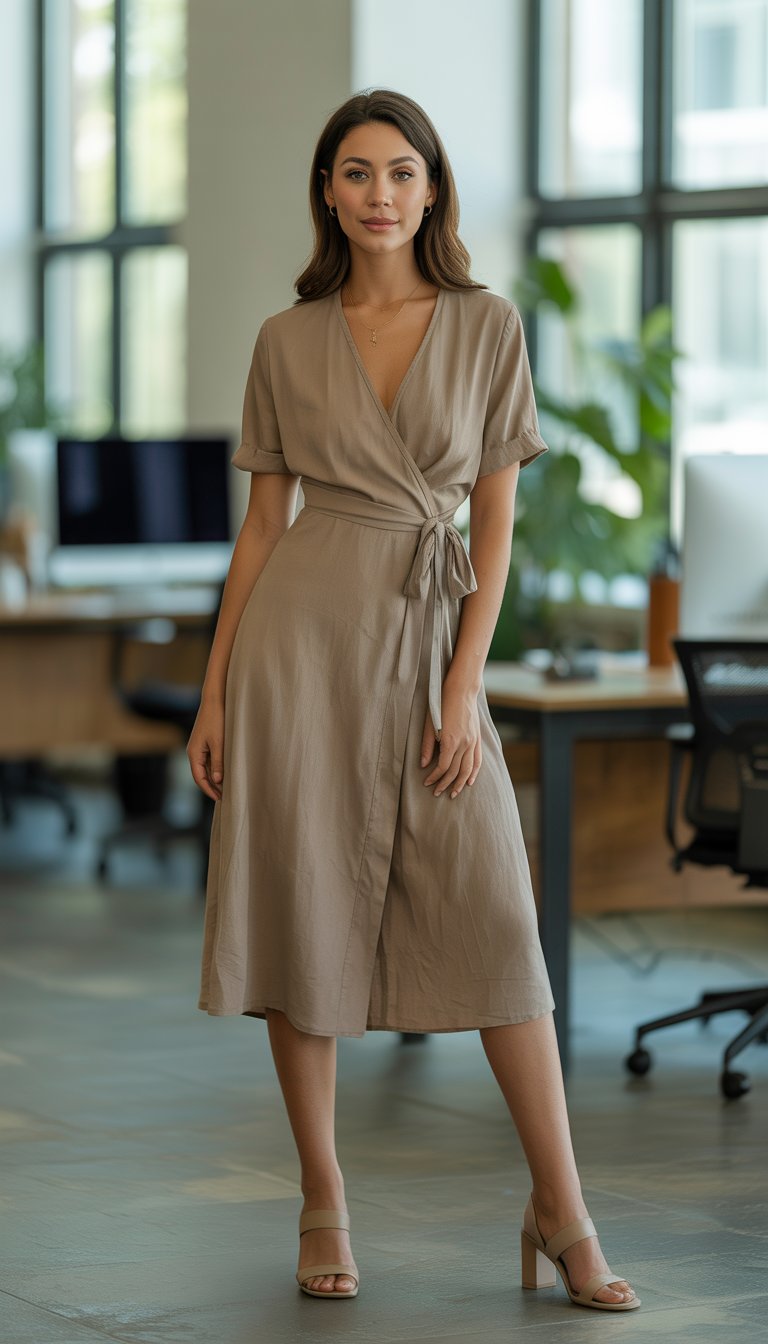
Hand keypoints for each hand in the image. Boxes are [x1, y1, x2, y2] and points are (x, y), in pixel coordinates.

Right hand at [186, 699, 224, 800]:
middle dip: (211, 787)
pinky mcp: (205, 742)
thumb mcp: (219, 743)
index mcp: (193, 753)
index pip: (199, 778)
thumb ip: (218, 762)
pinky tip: (225, 773)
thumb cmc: (217, 720)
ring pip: (205, 768)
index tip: (220, 799)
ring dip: (214, 778)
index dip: (209, 790)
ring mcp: (199, 747)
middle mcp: (193, 751)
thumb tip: (217, 781)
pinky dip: (215, 769)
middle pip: (201, 775)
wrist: (215, 700)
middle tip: (224, 797)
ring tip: (226, 788)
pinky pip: (208, 760)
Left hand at [420, 678, 482, 798]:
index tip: (427, 783)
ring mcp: (472, 742)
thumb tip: (423, 765)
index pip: (443, 767)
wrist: (462, 690)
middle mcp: (464, 744)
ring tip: (453, 793)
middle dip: (445, 784)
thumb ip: (427, 745)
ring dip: (460, 783)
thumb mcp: (429, 724)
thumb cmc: (441, 704)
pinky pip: (477, 761)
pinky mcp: (477, 738)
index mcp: (450, 741)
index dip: (435, 777)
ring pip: (468, 769)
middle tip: (437, 793)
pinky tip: (469, 782)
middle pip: (455, 771)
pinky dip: (474, 773)